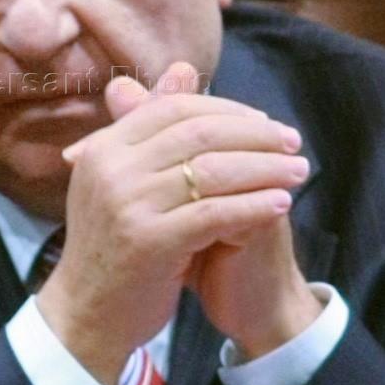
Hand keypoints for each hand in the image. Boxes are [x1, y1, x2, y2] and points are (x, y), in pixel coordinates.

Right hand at [36, 62, 316, 384]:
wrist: (85, 315)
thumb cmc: (114, 246)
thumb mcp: (126, 180)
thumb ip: (153, 127)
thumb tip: (185, 69)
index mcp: (103, 149)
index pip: (174, 110)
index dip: (226, 110)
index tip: (265, 122)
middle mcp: (110, 169)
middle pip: (197, 133)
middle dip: (255, 134)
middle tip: (293, 142)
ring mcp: (126, 204)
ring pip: (211, 170)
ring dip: (264, 167)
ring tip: (299, 171)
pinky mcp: (148, 242)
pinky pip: (214, 213)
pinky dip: (253, 205)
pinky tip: (280, 204)